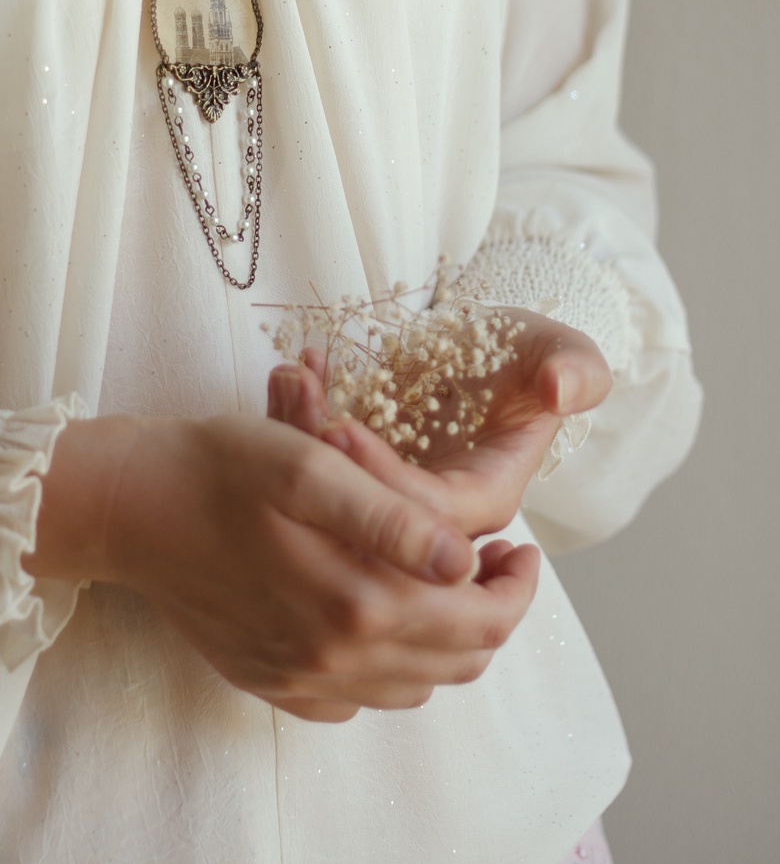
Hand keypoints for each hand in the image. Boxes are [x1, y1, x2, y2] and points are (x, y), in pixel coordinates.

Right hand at [25, 410, 539, 722]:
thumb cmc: (218, 468)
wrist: (128, 507)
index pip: (479, 621)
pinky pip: (356, 700)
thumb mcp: (308, 465)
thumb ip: (393, 518)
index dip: (517, 588)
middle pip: (456, 661)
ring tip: (447, 583)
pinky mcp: (272, 681)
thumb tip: (465, 560)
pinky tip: (380, 618)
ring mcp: (301, 678)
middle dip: (493, 614)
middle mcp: (334, 658)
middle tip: (497, 561)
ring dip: (448, 640)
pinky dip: (390, 667)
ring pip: (413, 686)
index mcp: (356, 601)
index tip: (523, 548)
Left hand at [268, 310, 611, 537]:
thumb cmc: (525, 352)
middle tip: (298, 400)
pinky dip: (298, 422)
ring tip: (290, 377)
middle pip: (371, 519)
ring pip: (337, 497)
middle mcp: (433, 512)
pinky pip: (319, 466)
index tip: (342, 429)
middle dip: (326, 464)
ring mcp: (391, 492)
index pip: (429, 516)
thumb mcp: (555, 350)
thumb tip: (561, 389)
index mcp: (485, 499)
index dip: (383, 480)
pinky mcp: (359, 472)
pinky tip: (295, 371)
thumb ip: (572, 368)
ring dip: (303, 438)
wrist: (484, 345)